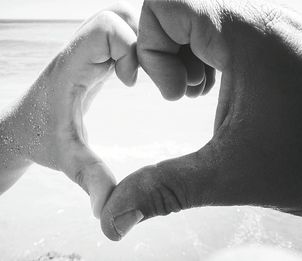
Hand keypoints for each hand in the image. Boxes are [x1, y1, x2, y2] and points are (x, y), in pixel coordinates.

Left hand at [13, 4, 137, 217]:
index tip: (133, 83)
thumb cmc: (41, 140)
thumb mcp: (69, 160)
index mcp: (73, 65)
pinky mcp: (95, 58)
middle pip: (121, 15)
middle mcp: (81, 50)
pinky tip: (145, 78)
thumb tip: (112, 215)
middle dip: (147, 40)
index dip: (131, 49)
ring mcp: (89, 52)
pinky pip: (124, 38)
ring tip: (156, 76)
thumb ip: (91, 181)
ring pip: (126, 22)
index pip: (107, 27)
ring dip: (147, 44)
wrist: (20, 128)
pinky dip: (142, 51)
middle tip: (155, 76)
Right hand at [100, 0, 301, 239]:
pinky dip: (204, 53)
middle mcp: (259, 20)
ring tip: (203, 91)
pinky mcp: (269, 39)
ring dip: (185, 53)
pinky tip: (217, 87)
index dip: (151, 45)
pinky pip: (219, 28)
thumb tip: (113, 219)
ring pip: (198, 16)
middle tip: (188, 92)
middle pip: (178, 8)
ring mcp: (267, 27)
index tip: (172, 93)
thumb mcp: (228, 176)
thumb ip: (163, 190)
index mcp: (246, 38)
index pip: (166, 2)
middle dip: (166, 52)